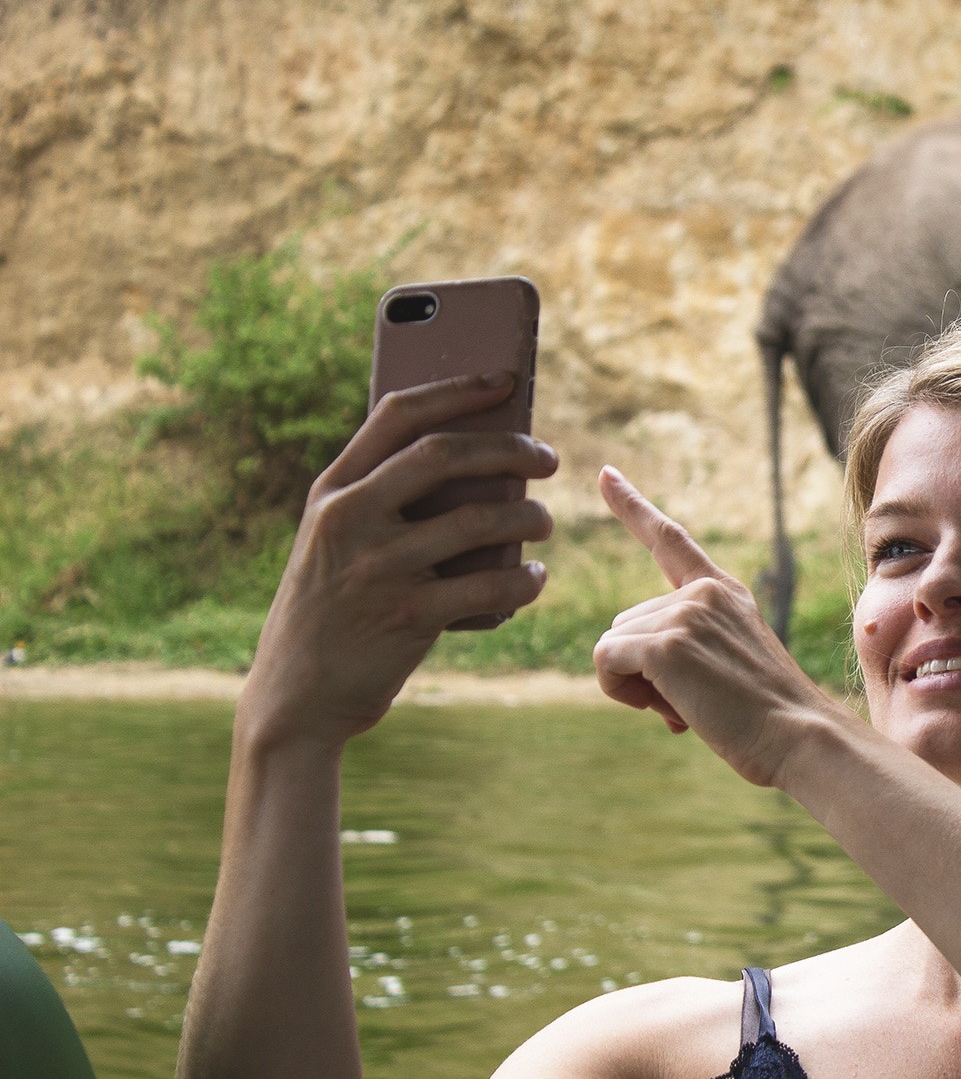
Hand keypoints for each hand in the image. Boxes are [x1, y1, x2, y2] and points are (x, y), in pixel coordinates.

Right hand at [240, 373, 557, 748]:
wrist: (295, 701)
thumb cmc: (333, 612)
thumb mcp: (337, 545)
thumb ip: (386, 502)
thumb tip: (484, 464)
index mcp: (332, 491)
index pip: (398, 414)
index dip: (457, 388)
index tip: (507, 377)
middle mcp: (349, 518)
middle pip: (447, 454)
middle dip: (511, 447)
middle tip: (548, 459)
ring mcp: (377, 566)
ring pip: (482, 518)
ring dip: (530, 517)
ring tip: (544, 524)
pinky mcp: (408, 615)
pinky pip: (492, 583)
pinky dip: (526, 578)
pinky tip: (533, 577)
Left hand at [594, 466, 840, 787]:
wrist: (800, 736)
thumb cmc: (768, 719)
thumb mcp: (729, 665)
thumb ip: (686, 648)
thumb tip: (622, 662)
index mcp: (723, 592)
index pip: (669, 538)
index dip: (631, 505)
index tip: (604, 473)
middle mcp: (702, 593)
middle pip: (625, 623)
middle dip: (641, 669)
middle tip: (694, 701)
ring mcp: (684, 613)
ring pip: (612, 645)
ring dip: (634, 686)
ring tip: (691, 707)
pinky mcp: (666, 642)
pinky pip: (606, 662)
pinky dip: (620, 691)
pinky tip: (669, 709)